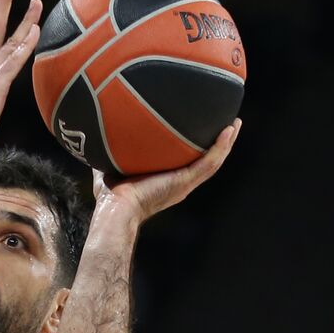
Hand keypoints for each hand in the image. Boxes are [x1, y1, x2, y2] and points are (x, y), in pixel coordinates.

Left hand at [92, 119, 241, 223]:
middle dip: (219, 142)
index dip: (198, 147)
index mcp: (167, 180)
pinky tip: (228, 131)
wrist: (115, 210)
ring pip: (213, 160)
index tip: (204, 129)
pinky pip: (209, 163)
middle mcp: (180, 182)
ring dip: (226, 142)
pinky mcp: (185, 182)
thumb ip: (111, 153)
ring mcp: (185, 183)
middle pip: (207, 159)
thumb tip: (98, 136)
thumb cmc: (111, 197)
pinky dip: (220, 147)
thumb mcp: (111, 168)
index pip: (188, 162)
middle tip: (229, 123)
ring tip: (235, 123)